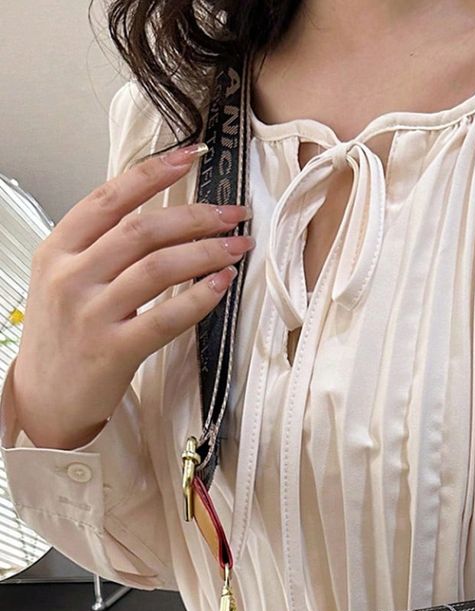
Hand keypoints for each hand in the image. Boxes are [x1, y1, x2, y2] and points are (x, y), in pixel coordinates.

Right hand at [12, 141, 254, 449]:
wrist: (46, 398)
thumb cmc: (62, 337)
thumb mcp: (63, 279)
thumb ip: (99, 246)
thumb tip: (155, 214)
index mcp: (58, 249)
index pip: (109, 197)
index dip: (154, 173)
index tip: (190, 157)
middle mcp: (71, 276)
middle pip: (142, 229)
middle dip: (195, 215)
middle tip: (233, 212)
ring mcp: (91, 313)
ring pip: (157, 267)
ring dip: (205, 251)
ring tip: (238, 246)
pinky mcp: (114, 350)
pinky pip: (165, 316)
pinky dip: (199, 296)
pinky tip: (222, 282)